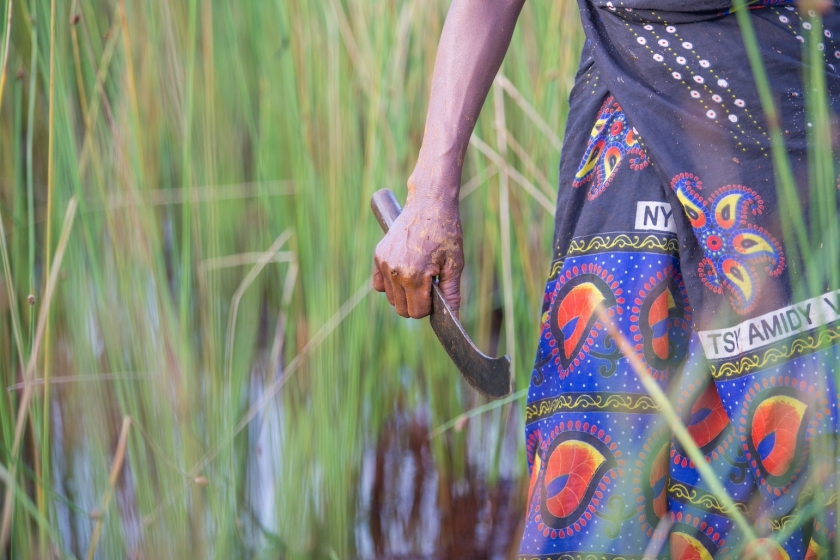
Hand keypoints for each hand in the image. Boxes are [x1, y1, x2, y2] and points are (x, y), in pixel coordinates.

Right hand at [373, 195, 463, 318]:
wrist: (429, 203)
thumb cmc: (446, 233)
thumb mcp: (454, 264)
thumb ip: (451, 294)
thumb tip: (453, 318)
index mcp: (414, 276)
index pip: (416, 312)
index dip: (429, 309)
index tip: (436, 295)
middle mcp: (395, 272)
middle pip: (402, 310)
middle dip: (417, 305)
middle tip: (429, 287)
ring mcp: (384, 263)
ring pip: (391, 299)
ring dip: (404, 295)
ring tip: (419, 276)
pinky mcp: (378, 255)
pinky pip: (379, 284)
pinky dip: (390, 285)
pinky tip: (404, 273)